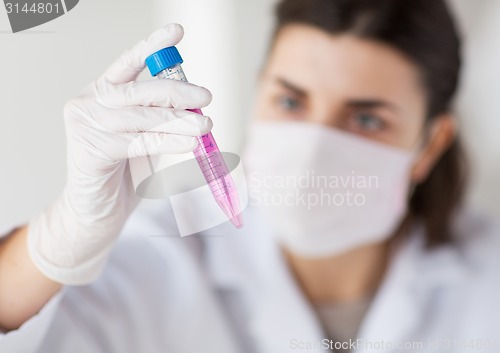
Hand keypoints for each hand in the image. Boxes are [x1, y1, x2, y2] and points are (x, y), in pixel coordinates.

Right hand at [27, 24, 211, 284]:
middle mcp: (89, 101)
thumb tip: (197, 105)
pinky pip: (137, 142)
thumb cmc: (125, 171)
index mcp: (103, 91)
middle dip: (178, 92)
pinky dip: (167, 142)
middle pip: (139, 90)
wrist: (98, 210)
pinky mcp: (88, 149)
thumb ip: (163, 116)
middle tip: (206, 98)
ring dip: (179, 122)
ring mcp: (85, 125)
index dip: (153, 47)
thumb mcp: (146, 135)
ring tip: (204, 126)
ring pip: (142, 117)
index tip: (177, 32)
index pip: (129, 63)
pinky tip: (188, 143)